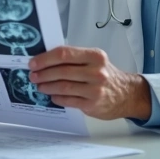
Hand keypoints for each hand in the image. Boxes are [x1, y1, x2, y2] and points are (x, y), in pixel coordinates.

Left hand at [28, 46, 150, 120]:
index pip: (64, 54)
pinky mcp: (92, 104)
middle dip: (43, 74)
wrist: (126, 94)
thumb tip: (45, 60)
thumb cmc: (106, 75)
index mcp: (95, 56)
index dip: (45, 59)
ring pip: (63, 87)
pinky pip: (68, 100)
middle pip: (62, 71)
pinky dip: (57, 97)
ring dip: (47, 86)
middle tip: (33, 76)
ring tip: (40, 86)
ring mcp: (95, 89)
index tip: (33, 63)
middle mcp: (96, 71)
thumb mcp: (94, 60)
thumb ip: (74, 58)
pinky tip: (52, 95)